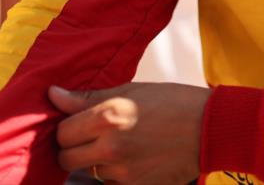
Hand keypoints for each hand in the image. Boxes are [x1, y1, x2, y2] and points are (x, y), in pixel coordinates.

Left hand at [50, 82, 209, 183]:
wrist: (210, 129)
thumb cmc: (173, 102)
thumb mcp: (131, 89)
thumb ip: (88, 97)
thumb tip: (53, 95)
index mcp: (108, 117)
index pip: (62, 132)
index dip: (68, 127)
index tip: (78, 123)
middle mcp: (110, 147)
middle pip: (65, 158)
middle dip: (73, 148)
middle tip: (90, 137)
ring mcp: (122, 173)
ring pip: (87, 172)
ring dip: (95, 161)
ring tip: (118, 146)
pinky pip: (108, 184)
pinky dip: (113, 174)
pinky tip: (131, 159)